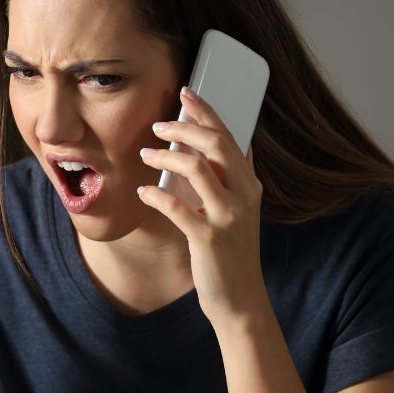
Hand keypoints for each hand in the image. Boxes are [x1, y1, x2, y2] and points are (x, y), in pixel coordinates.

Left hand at [136, 87, 267, 325]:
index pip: (229, 137)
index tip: (186, 93)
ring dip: (166, 157)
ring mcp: (228, 217)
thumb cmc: (232, 254)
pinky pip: (176, 207)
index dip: (207, 112)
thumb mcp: (239, 212)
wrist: (240, 300)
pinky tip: (142, 191)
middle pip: (215, 145)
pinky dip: (156, 195)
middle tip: (158, 124)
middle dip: (184, 127)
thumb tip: (224, 148)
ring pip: (197, 169)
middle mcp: (244, 196)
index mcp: (250, 186)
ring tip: (144, 154)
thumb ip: (232, 181)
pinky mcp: (208, 239)